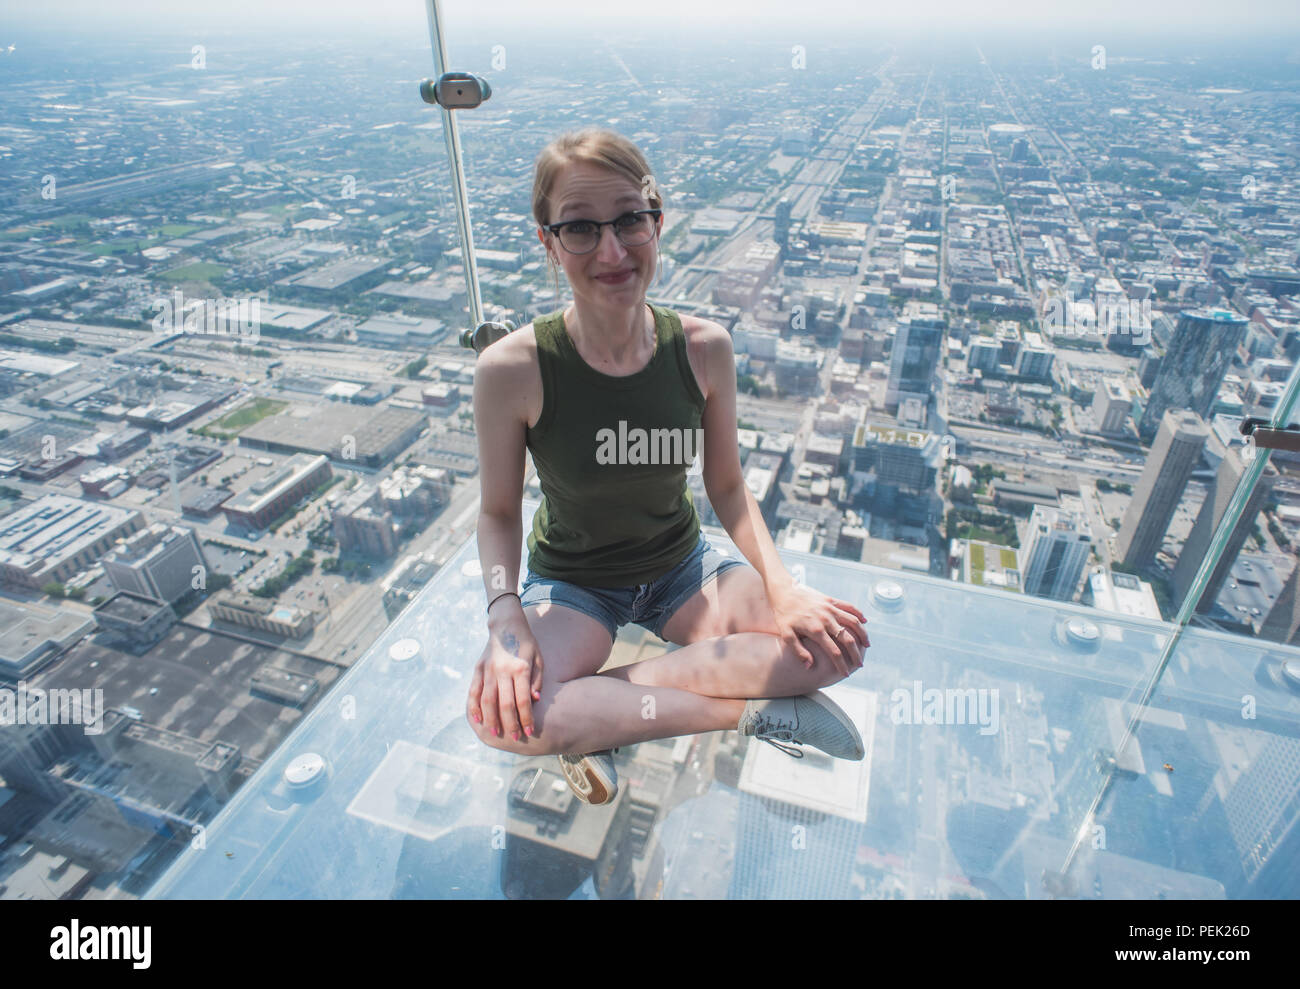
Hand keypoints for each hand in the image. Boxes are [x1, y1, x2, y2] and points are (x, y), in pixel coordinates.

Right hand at [468, 617, 543, 741]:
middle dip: (510, 723)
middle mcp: (503, 670)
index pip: (523, 700)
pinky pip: (474, 691)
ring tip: (495, 733)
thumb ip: (537, 680)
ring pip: (487, 700)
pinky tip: (477, 719)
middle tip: (514, 738)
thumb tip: (535, 700)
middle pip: (504, 703)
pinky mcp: (478, 669)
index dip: (526, 718)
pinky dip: (474, 707)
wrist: (506, 625)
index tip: (530, 731)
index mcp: (520, 668)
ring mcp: (488, 670)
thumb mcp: (538, 659)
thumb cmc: (527, 644)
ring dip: (491, 719)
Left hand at [766, 580, 868, 678]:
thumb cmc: (783, 615)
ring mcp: (830, 608)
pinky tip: (864, 622)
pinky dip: (858, 614)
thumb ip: (798, 651)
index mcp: (816, 630)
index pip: (834, 652)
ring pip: (853, 622)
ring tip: (866, 645)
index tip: (845, 674)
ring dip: (862, 634)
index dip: (841, 664)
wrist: (783, 591)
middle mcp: (826, 619)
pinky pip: (849, 607)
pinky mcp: (831, 600)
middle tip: (859, 664)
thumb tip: (809, 666)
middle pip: (847, 639)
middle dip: (855, 653)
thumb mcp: (786, 635)